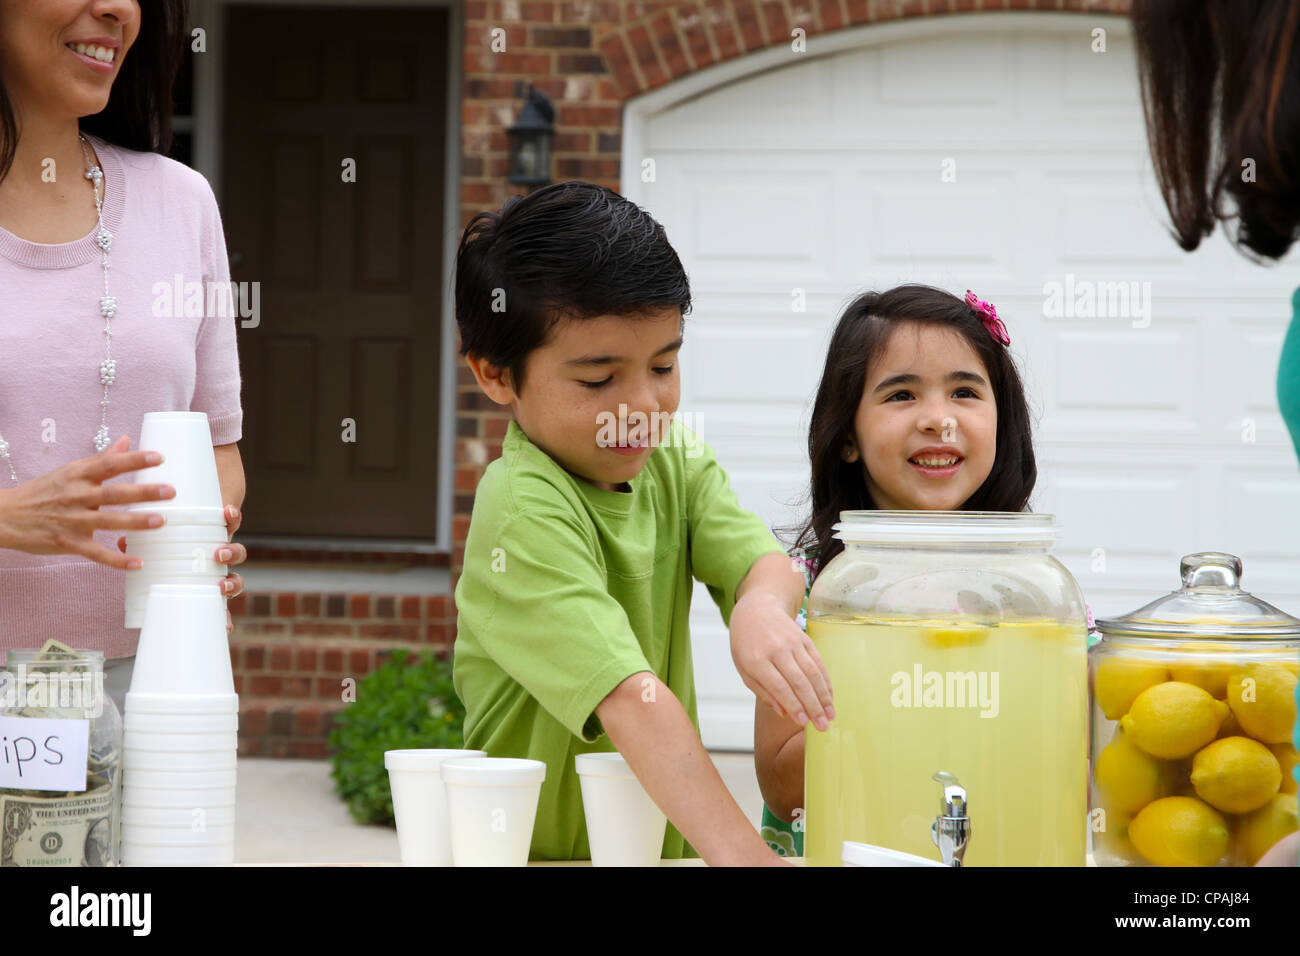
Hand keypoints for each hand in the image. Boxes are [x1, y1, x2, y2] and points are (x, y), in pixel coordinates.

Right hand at [0, 435, 173, 569]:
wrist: (6, 516)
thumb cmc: (42, 492)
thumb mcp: (69, 471)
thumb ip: (101, 459)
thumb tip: (127, 440)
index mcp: (78, 475)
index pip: (110, 464)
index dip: (135, 460)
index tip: (159, 457)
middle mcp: (77, 496)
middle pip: (114, 493)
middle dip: (143, 492)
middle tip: (170, 491)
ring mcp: (73, 520)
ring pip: (108, 521)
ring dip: (136, 522)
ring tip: (161, 521)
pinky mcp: (68, 542)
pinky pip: (96, 553)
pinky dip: (117, 560)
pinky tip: (138, 563)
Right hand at [117, 503, 245, 635]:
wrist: (193, 501)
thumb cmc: (170, 533)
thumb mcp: (155, 548)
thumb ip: (142, 552)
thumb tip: (121, 545)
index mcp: (204, 579)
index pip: (218, 603)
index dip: (225, 617)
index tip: (226, 629)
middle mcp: (218, 564)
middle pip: (234, 581)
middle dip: (232, 586)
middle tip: (221, 586)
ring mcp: (224, 543)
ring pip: (238, 554)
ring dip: (232, 555)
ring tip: (219, 552)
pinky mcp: (227, 521)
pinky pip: (235, 521)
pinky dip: (233, 517)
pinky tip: (228, 512)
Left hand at [729, 591, 833, 731]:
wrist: (757, 609)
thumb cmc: (746, 644)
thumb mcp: (744, 669)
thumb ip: (763, 691)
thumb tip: (785, 713)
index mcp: (757, 659)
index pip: (779, 687)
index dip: (794, 706)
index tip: (804, 723)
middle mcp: (777, 649)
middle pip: (800, 682)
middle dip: (813, 707)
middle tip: (822, 727)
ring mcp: (793, 643)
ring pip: (813, 673)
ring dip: (824, 697)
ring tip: (830, 716)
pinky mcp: (805, 639)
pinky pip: (818, 663)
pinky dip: (826, 682)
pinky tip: (830, 697)